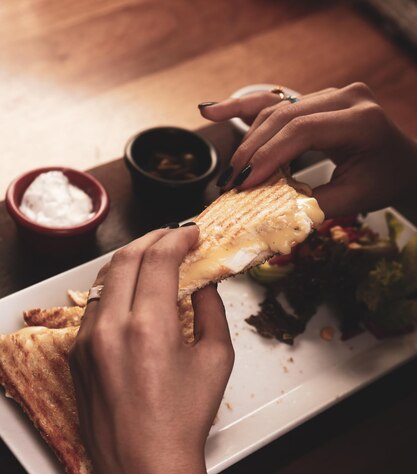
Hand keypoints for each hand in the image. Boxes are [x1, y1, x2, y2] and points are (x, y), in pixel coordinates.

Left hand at [69, 226, 233, 473]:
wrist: (145, 469)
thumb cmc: (183, 421)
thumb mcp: (215, 361)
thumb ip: (211, 311)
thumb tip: (204, 284)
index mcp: (148, 326)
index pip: (158, 259)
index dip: (177, 238)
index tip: (191, 234)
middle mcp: (110, 327)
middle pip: (125, 259)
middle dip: (152, 239)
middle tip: (173, 238)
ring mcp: (86, 340)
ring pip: (103, 280)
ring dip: (130, 262)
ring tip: (153, 261)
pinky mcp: (76, 355)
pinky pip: (93, 307)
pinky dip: (114, 290)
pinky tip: (132, 296)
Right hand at [200, 83, 416, 216]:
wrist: (401, 163)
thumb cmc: (383, 180)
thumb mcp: (355, 198)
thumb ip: (314, 205)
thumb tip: (270, 215)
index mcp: (361, 120)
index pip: (303, 131)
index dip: (268, 156)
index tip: (244, 184)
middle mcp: (346, 97)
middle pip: (284, 117)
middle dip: (251, 151)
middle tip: (230, 182)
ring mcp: (330, 93)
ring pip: (276, 110)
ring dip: (247, 139)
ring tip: (230, 171)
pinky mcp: (316, 98)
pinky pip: (276, 102)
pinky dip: (244, 108)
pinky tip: (213, 110)